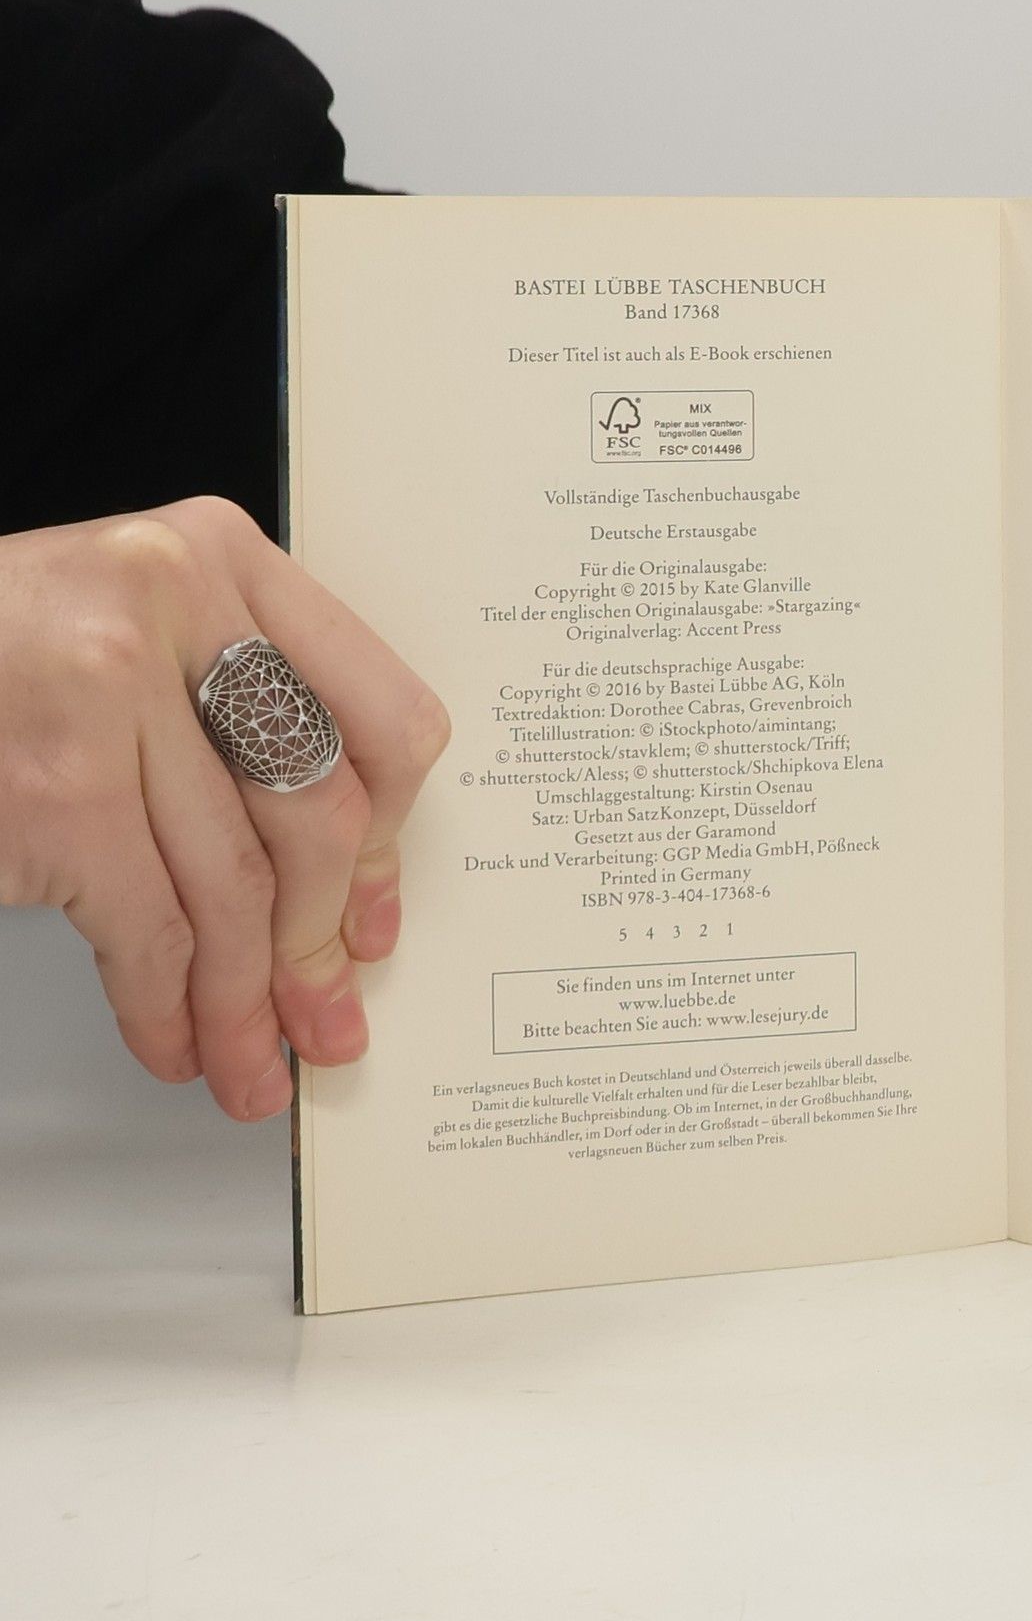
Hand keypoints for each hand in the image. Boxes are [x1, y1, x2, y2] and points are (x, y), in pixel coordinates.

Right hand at [0, 496, 450, 1117]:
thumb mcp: (134, 645)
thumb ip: (238, 728)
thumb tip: (338, 901)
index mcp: (223, 558)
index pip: (382, 716)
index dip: (388, 844)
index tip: (373, 921)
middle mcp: (178, 597)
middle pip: (319, 810)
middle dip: (318, 944)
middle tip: (320, 1020)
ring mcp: (110, 683)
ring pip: (237, 883)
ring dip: (244, 1002)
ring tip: (248, 1062)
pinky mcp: (54, 783)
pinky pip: (150, 926)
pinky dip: (166, 1005)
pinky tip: (171, 1041)